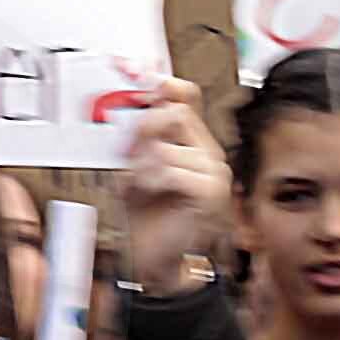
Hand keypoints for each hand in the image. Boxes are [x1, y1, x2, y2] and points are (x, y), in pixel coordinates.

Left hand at [114, 86, 229, 291]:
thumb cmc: (145, 216)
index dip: (164, 84)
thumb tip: (133, 99)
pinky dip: (149, 179)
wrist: (155, 261)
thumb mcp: (136, 167)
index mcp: (193, 142)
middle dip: (142, 129)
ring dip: (141, 163)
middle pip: (176, 113)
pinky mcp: (211, 192)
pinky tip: (144, 190)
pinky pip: (172, 168)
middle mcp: (208, 153)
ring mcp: (214, 172)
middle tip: (126, 151)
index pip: (186, 96)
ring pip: (168, 144)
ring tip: (134, 183)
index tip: (140, 79)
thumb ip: (139, 135)